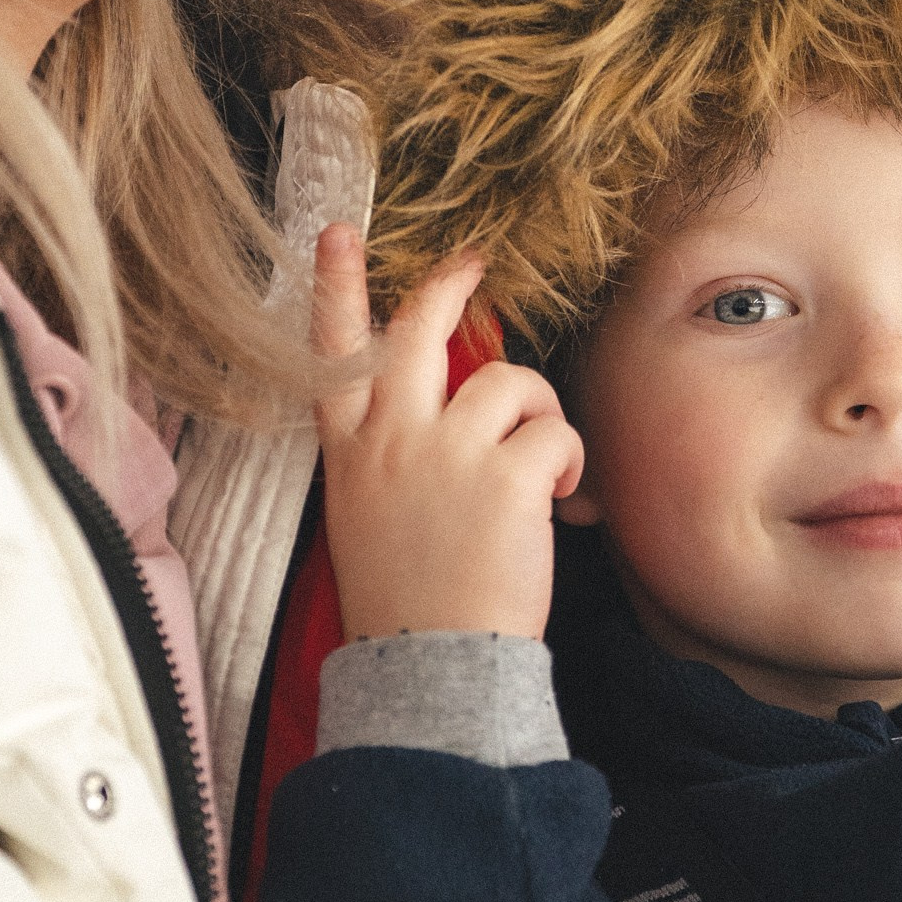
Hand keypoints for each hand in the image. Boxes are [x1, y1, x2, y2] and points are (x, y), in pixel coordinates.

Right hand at [313, 227, 585, 640]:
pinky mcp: (504, 473)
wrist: (427, 665)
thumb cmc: (406, 601)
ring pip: (511, 381)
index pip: (333, 353)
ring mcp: (447, 450)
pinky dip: (568, 467)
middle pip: (420, 330)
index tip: (338, 236)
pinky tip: (556, 508)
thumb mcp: (367, 518)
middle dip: (449, 285)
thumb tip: (444, 421)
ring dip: (538, 416)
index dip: (337, 288)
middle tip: (474, 262)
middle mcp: (393, 437)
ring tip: (538, 469)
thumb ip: (392, 458)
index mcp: (352, 452)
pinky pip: (556, 433)